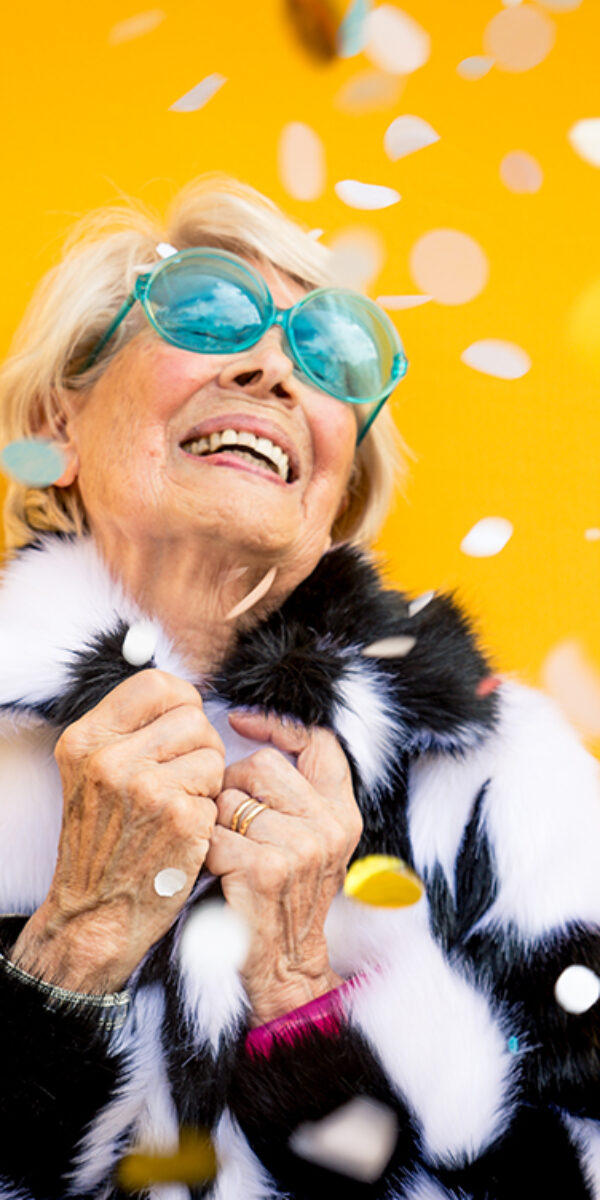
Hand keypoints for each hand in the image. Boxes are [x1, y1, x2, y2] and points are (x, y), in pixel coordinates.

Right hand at [10, 670, 224, 991]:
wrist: (94, 914)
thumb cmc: (101, 843)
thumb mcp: (91, 775)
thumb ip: (128, 732)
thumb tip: (182, 696)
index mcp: (86, 740)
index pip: (154, 683)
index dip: (181, 700)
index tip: (183, 723)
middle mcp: (111, 760)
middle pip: (193, 718)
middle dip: (200, 746)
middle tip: (183, 779)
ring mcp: (147, 789)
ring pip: (213, 754)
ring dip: (208, 781)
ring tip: (180, 806)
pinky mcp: (180, 819)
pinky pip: (219, 794)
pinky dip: (210, 814)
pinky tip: (184, 835)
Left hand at [205, 712, 362, 1024]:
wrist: (284, 968)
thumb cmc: (283, 898)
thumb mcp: (309, 842)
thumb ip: (295, 794)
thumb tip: (248, 734)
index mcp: (342, 812)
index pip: (320, 742)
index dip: (277, 724)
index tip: (241, 722)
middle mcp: (329, 826)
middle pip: (261, 765)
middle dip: (232, 787)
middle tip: (227, 822)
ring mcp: (301, 848)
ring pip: (232, 801)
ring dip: (214, 823)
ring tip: (224, 852)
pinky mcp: (266, 870)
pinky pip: (214, 836)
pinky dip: (203, 852)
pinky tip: (214, 871)